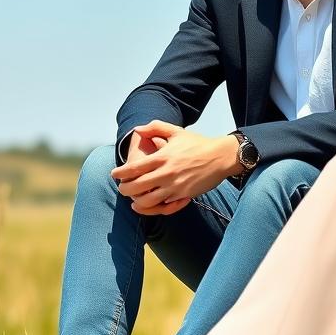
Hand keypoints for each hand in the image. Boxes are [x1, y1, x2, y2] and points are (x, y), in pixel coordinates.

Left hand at [111, 121, 239, 214]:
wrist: (220, 157)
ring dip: (137, 201)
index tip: (115, 174)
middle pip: (137, 187)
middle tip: (122, 188)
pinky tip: (149, 204)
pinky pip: (163, 206)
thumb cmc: (198, 143)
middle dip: (125, 189)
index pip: (134, 168)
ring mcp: (175, 186)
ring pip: (148, 200)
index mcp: (162, 157)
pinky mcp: (183, 195)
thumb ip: (155, 127)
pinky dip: (153, 206)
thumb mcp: (176, 131)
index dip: (121, 173)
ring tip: (133, 199)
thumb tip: (138, 130)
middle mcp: (166, 173)